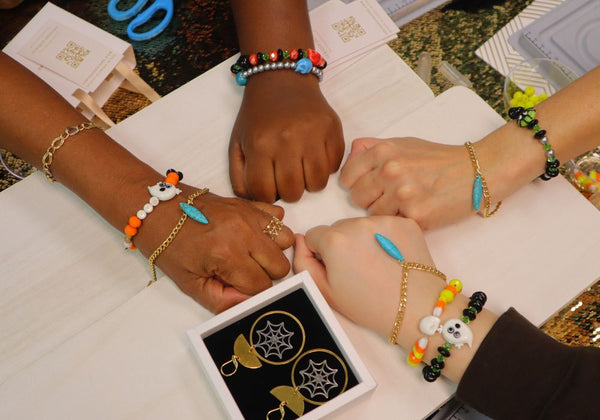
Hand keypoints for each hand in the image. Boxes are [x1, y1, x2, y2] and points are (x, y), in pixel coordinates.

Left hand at [136, 189, 294, 312]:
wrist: (155, 209)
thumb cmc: (167, 246)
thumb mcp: (189, 283)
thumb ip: (221, 300)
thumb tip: (248, 304)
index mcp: (226, 254)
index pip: (260, 286)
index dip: (249, 293)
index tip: (234, 288)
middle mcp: (243, 232)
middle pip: (280, 266)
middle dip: (263, 275)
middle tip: (241, 273)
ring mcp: (248, 214)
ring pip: (286, 241)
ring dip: (272, 252)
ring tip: (249, 254)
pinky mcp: (248, 203)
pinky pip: (278, 217)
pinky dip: (271, 228)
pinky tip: (252, 235)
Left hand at [229, 71, 343, 202]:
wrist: (282, 79)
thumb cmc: (258, 115)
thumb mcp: (238, 143)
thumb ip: (239, 176)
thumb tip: (254, 202)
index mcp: (260, 145)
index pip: (265, 193)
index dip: (267, 196)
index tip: (269, 186)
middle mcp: (288, 141)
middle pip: (294, 193)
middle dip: (289, 191)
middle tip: (286, 177)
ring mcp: (313, 135)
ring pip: (317, 184)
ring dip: (309, 182)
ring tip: (302, 169)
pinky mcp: (333, 129)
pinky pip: (335, 166)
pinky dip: (326, 167)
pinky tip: (315, 156)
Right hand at [292, 216, 444, 338]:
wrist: (415, 309)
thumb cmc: (369, 305)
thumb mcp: (324, 291)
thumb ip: (303, 263)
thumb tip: (299, 238)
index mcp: (334, 240)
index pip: (314, 236)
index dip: (321, 255)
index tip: (336, 271)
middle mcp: (358, 224)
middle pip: (338, 228)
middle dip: (342, 245)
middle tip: (358, 271)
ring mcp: (383, 221)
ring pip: (361, 225)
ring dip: (363, 240)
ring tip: (376, 265)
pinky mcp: (404, 222)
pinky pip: (384, 225)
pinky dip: (385, 238)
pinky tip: (391, 259)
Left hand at [339, 137, 475, 229]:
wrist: (476, 172)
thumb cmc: (438, 159)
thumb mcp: (404, 143)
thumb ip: (373, 147)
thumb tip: (350, 155)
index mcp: (383, 152)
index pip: (347, 177)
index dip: (356, 184)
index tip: (369, 187)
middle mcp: (390, 171)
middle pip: (356, 198)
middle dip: (369, 199)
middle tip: (389, 197)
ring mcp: (402, 194)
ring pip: (372, 214)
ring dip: (384, 213)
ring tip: (404, 204)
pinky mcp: (416, 215)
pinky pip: (392, 225)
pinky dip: (400, 221)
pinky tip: (416, 211)